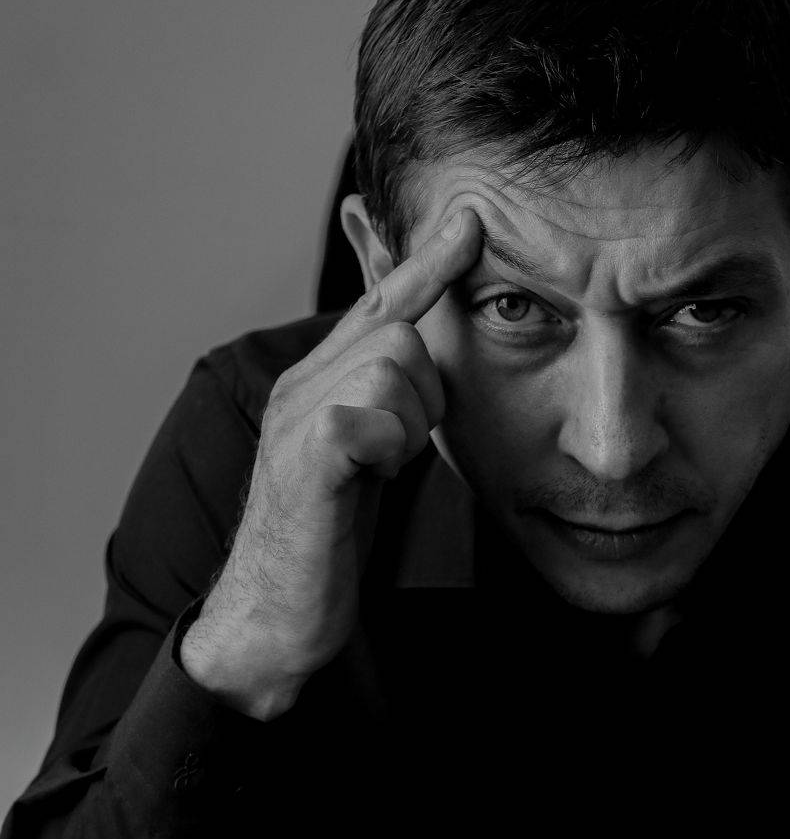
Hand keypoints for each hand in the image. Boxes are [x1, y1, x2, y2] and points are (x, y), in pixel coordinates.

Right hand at [180, 208, 481, 716]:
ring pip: (394, 364)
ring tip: (381, 471)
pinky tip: (369, 479)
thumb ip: (387, 406)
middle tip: (398, 453)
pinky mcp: (304, 459)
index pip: (378, 305)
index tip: (469, 221)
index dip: (425, 264)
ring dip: (410, 424)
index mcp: (317, 381)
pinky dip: (387, 447)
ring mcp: (296, 418)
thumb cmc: (324, 540)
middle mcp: (300, 385)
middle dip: (426, 393)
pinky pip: (368, 415)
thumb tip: (420, 366)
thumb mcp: (364, 459)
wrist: (271, 617)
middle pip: (401, 333)